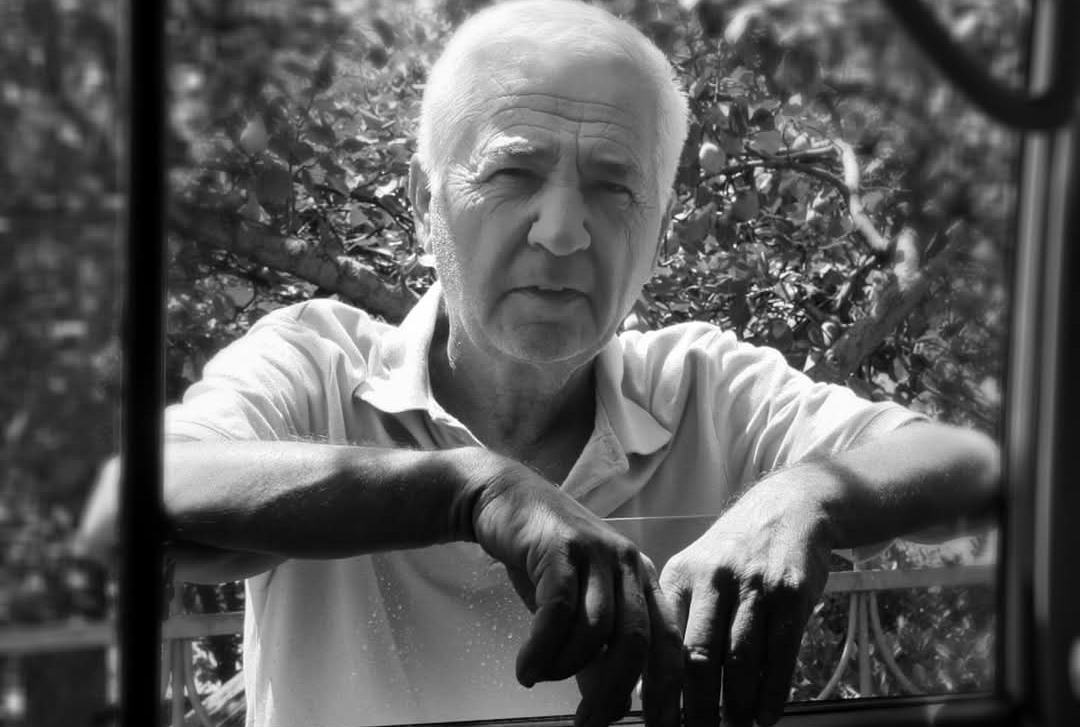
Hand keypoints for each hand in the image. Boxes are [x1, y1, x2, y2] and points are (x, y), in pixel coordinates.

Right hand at [467, 453, 682, 726]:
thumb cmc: (545, 558)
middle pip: (635, 641)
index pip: (669, 641)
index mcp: (643, 579)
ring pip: (595, 630)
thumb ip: (598, 651)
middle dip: (614, 691)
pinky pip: (557, 612)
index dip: (667, 689)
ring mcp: (595, 552)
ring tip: (539, 676)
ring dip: (565, 667)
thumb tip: (613, 705)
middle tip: (588, 721)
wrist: (506, 498)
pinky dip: (541, 649)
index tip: (659, 725)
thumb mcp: (579, 605)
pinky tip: (526, 668)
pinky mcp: (561, 548)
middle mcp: (628, 564)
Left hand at [659, 469, 833, 726]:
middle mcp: (714, 579)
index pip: (662, 642)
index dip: (659, 689)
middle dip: (697, 707)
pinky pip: (781, 652)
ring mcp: (754, 585)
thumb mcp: (694, 570)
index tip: (657, 725)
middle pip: (700, 657)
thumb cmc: (732, 552)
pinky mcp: (791, 592)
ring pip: (741, 660)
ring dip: (736, 705)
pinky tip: (766, 716)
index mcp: (679, 576)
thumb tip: (645, 681)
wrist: (788, 508)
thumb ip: (674, 619)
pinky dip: (773, 692)